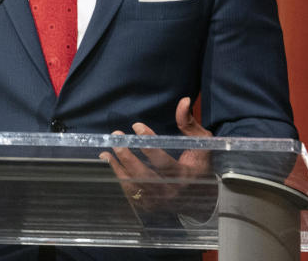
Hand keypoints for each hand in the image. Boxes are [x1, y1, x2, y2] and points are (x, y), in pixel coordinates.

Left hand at [100, 97, 212, 213]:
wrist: (201, 197)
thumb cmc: (200, 164)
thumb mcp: (202, 143)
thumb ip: (189, 123)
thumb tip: (184, 101)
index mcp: (184, 175)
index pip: (163, 161)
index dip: (148, 144)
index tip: (136, 126)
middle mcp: (170, 191)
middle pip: (144, 175)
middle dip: (127, 156)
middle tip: (117, 137)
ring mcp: (158, 200)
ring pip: (134, 186)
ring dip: (118, 168)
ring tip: (106, 152)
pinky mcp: (149, 206)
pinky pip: (130, 194)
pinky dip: (118, 179)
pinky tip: (109, 164)